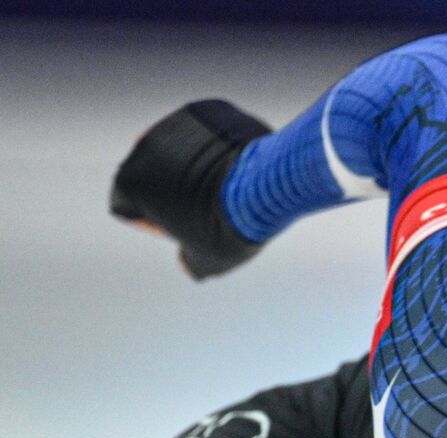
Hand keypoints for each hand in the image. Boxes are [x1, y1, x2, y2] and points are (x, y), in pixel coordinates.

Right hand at [111, 100, 270, 279]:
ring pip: (183, 149)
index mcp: (129, 182)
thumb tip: (189, 264)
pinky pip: (210, 131)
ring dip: (198, 165)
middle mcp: (143, 147)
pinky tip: (240, 164)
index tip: (186, 228)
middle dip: (177, 190)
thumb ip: (189, 262)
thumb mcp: (206, 261)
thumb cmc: (228, 228)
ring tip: (228, 186)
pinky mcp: (205, 110)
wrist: (263, 187)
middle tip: (210, 207)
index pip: (132, 207)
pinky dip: (221, 146)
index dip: (158, 223)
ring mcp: (175, 124)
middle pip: (156, 174)